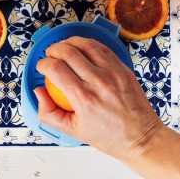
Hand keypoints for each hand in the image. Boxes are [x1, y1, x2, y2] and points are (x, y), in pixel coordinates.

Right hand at [35, 36, 163, 160]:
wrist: (141, 138)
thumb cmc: (109, 136)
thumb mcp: (72, 131)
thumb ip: (49, 112)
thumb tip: (38, 91)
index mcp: (84, 99)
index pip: (55, 69)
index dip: (43, 64)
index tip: (42, 66)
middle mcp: (99, 82)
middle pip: (68, 52)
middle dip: (53, 49)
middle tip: (50, 55)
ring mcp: (113, 73)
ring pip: (86, 44)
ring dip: (70, 42)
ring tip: (64, 47)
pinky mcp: (123, 68)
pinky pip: (103, 48)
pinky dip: (88, 44)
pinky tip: (82, 48)